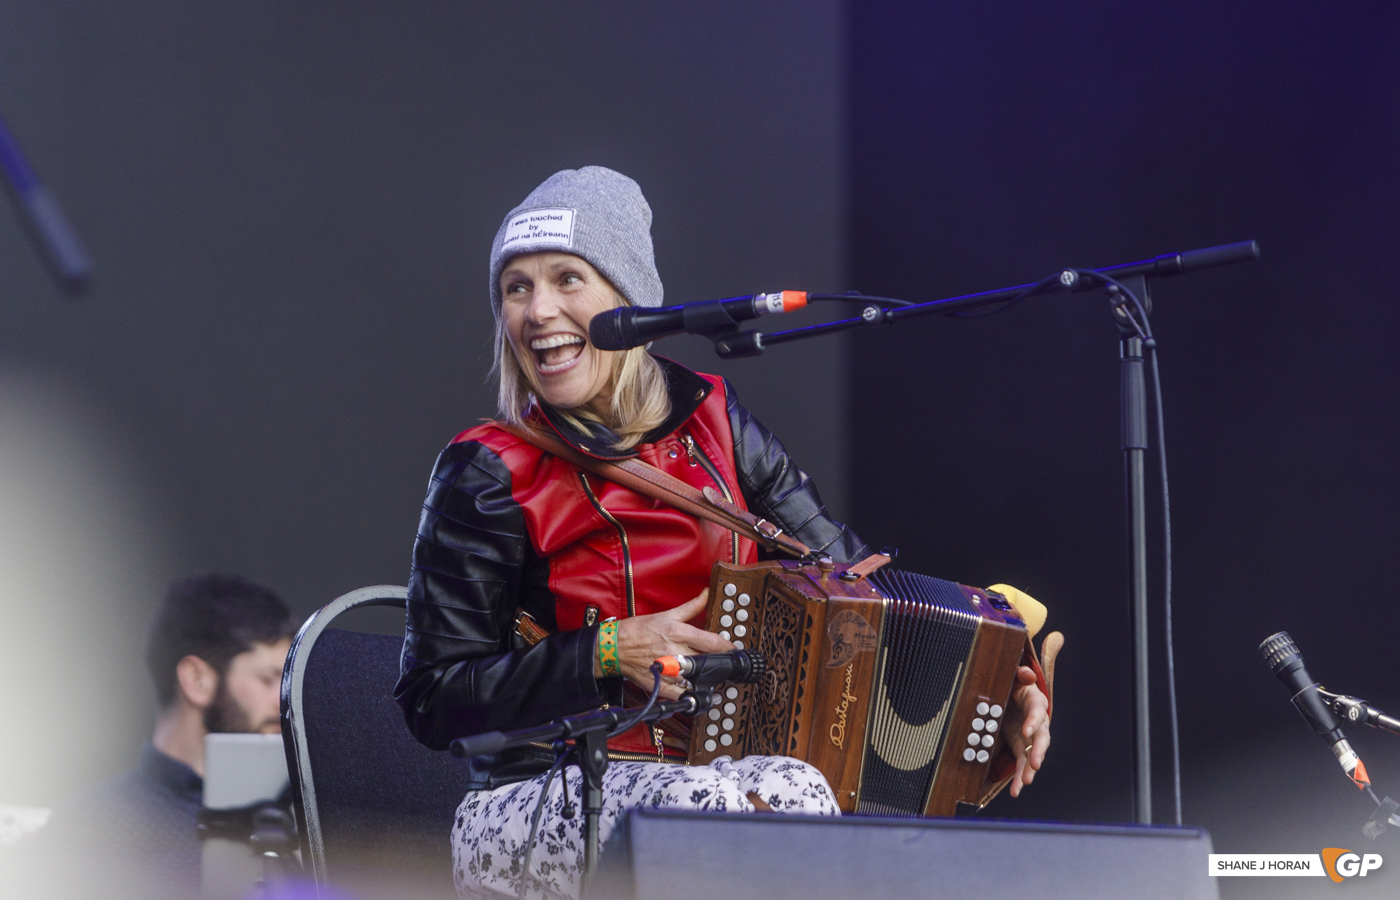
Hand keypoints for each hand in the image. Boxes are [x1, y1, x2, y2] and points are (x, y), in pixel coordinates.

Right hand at [601, 590, 733, 699]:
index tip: (734, 650)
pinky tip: (701, 693)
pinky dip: (693, 695)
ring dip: (707, 678)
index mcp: (677, 632)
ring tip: (713, 676)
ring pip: (696, 678)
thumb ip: (691, 606)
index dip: (727, 647)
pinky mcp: (660, 685)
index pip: (711, 641)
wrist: (614, 647)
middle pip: (706, 660)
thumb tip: (706, 593)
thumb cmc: (638, 630)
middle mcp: (674, 651)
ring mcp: (667, 670)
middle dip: (718, 663)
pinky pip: (681, 694)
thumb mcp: (666, 614)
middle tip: (725, 664)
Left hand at [1001, 665, 1050, 796]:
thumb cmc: (1016, 687)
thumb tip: (1026, 674)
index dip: (1033, 722)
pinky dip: (1020, 778)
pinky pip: (1023, 765)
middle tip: (1035, 764)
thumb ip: (1021, 675)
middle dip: (1038, 752)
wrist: (1012, 696)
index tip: (1026, 730)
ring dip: (1030, 770)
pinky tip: (1017, 790)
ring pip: (1033, 755)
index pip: (1037, 712)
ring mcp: (1030, 738)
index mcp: (1036, 703)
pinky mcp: (1021, 747)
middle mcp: (1038, 724)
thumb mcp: (1016, 677)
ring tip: (1026, 782)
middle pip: (1042, 739)